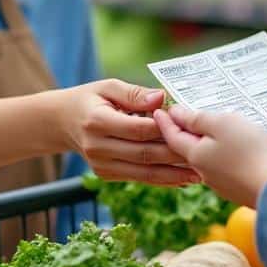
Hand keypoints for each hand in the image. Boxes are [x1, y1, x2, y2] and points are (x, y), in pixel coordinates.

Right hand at [56, 80, 199, 185]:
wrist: (62, 122)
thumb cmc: (90, 99)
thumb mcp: (108, 87)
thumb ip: (135, 93)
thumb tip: (162, 98)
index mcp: (96, 121)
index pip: (137, 129)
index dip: (164, 128)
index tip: (188, 126)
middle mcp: (97, 146)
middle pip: (144, 153)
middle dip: (175, 154)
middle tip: (204, 154)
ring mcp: (101, 165)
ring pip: (144, 172)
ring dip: (173, 174)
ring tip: (200, 174)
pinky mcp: (106, 175)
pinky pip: (139, 178)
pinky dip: (162, 180)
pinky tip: (183, 179)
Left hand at [153, 105, 266, 207]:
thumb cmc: (251, 152)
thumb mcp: (223, 124)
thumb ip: (198, 119)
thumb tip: (176, 114)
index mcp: (195, 155)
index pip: (172, 136)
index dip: (165, 121)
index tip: (157, 111)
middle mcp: (204, 172)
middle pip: (189, 148)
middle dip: (185, 132)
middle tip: (182, 115)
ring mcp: (222, 183)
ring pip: (209, 158)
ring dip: (207, 142)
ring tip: (211, 128)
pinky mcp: (239, 189)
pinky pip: (226, 166)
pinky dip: (224, 154)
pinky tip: (234, 147)